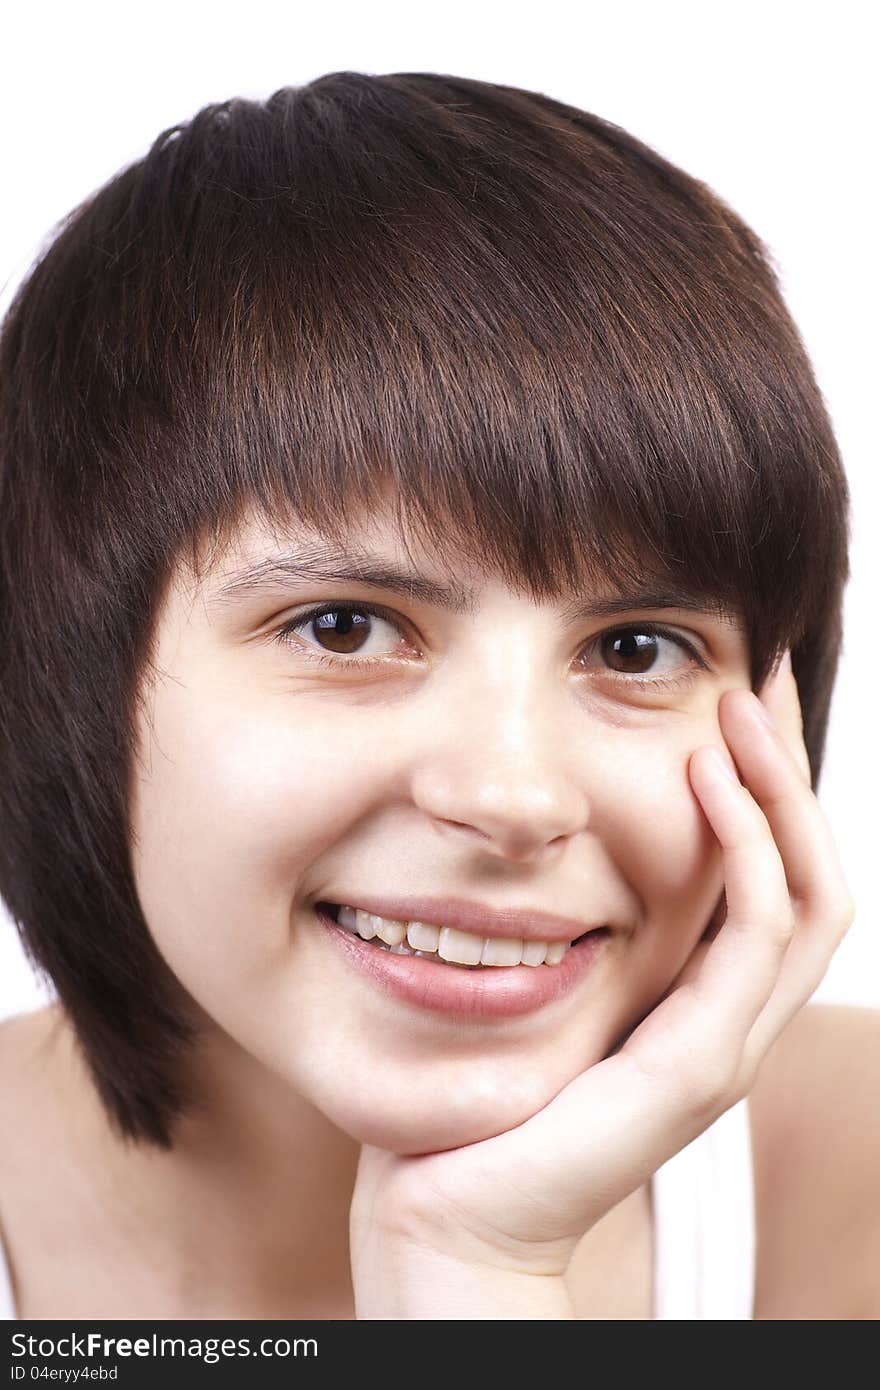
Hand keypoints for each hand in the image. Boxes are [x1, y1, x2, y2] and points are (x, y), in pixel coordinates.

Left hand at [349, 651, 853, 1310]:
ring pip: (810, 893)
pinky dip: (748, 848)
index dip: (770, 785)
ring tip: (737, 709)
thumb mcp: (542, 984)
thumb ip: (574, 926)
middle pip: (814, 872)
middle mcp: (733, 1019)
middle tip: (755, 676)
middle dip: (791, 769)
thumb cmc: (481, 1096)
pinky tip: (706, 778)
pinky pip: (756, 934)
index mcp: (701, 999)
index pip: (776, 875)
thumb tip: (546, 825)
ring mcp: (728, 1045)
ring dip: (781, 790)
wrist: (449, 1209)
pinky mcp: (700, 1065)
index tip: (736, 697)